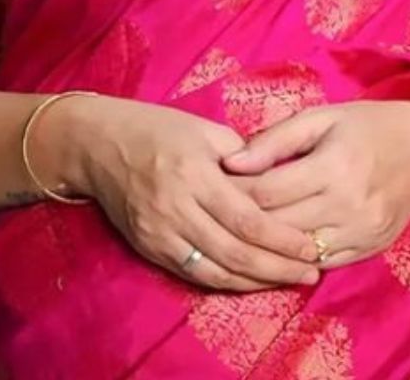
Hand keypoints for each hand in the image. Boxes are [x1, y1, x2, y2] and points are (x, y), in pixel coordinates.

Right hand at [65, 96, 322, 291]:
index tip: (311, 247)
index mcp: (194, 173)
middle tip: (312, 272)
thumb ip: (242, 155)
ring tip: (289, 282)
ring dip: (256, 282)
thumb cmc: (156, 128)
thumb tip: (279, 180)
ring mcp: (159, 232)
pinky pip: (193, 274)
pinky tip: (249, 281)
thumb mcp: (202, 128)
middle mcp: (176, 207)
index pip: (247, 217)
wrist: (97, 144)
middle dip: (277, 268)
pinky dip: (225, 282)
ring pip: (215, 271)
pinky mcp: (148, 247)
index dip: (282, 239)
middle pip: (235, 251)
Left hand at [223, 99, 409, 269]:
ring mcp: (361, 233)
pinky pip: (321, 264)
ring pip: (296, 252)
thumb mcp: (320, 118)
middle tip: (217, 213)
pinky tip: (274, 248)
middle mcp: (348, 205)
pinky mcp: (369, 250)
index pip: (268, 192)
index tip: (213, 187)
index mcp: (334, 166)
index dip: (235, 193)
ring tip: (239, 233)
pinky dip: (294, 259)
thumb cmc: (367, 125)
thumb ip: (274, 140)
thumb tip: (229, 163)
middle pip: (278, 226)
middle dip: (243, 222)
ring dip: (265, 246)